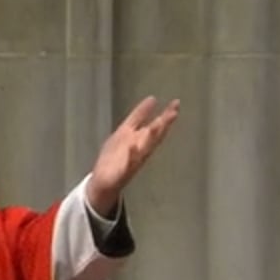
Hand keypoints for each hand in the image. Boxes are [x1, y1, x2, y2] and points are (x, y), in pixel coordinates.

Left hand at [86, 96, 180, 216]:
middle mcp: (140, 148)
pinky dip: (131, 155)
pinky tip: (132, 147)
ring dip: (151, 137)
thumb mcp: (126, 130)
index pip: (156, 124)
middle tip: (174, 112)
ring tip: (157, 124)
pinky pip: (128, 163)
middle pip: (155, 135)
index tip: (176, 103)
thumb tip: (153, 98)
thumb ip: (139, 115)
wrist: (103, 180)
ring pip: (146, 148)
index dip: (165, 114)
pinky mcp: (123, 171)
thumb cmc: (116, 154)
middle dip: (164, 124)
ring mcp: (133, 160)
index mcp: (140, 138)